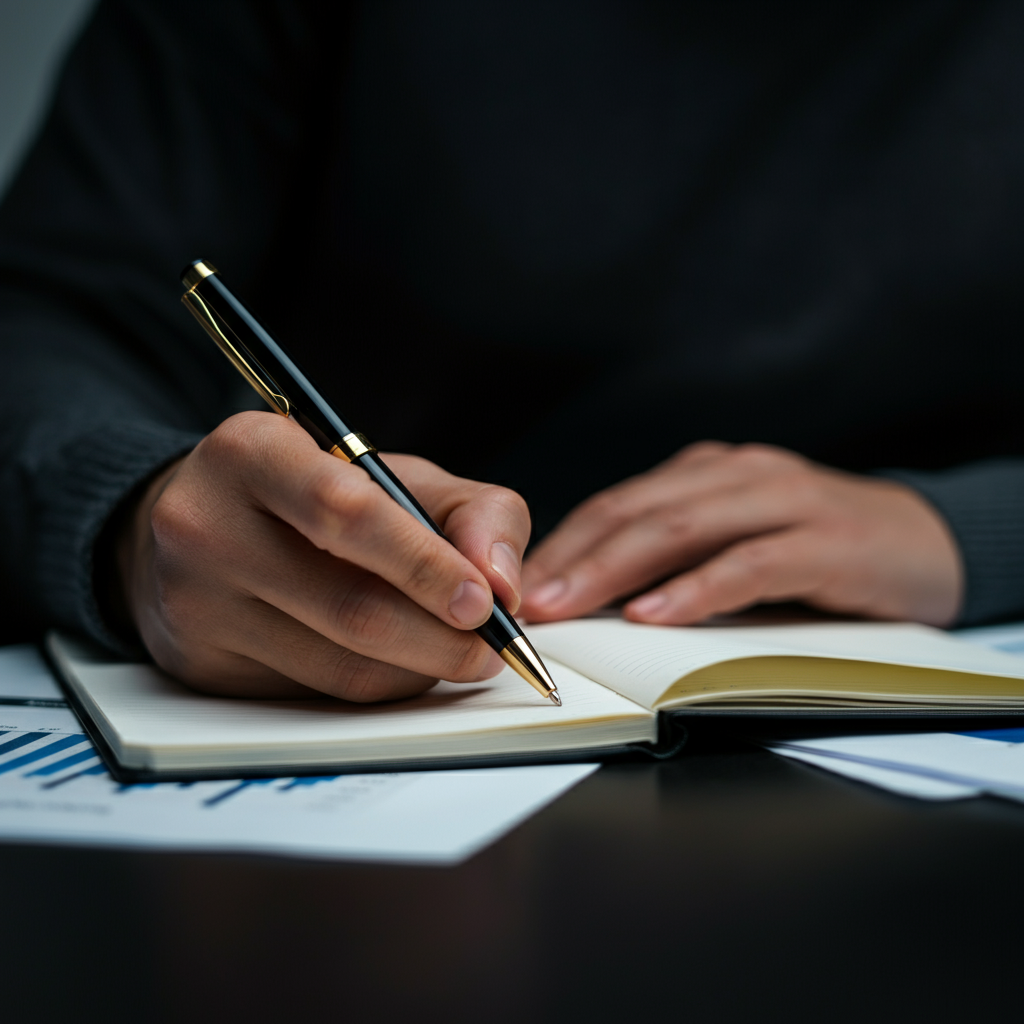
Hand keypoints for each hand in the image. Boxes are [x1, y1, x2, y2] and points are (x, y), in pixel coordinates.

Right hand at [115, 411, 529, 699]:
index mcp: (252, 452)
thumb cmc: (314, 493)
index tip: (484, 603)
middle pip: (350, 607)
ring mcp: (196, 604)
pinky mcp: (202, 666)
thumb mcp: (394, 473)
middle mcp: (206, 526)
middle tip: (491, 649)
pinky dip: (377, 687)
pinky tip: (393, 660)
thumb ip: (472, 512)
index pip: (346, 514)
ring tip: (449, 650)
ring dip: (418, 671)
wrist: (204, 523)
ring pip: (341, 667)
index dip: (425, 566)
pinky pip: (317, 696)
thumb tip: (503, 587)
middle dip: (442, 640)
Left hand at [520, 441, 962, 626]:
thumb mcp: (736, 542)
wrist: (924, 541)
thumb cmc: (814, 550)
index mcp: (705, 474)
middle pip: (635, 513)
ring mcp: (781, 501)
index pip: (616, 505)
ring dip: (614, 572)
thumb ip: (676, 559)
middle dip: (572, 559)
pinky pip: (748, 564)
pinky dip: (696, 590)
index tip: (518, 588)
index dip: (561, 546)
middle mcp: (735, 475)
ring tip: (568, 606)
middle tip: (525, 601)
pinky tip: (655, 615)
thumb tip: (597, 602)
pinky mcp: (824, 540)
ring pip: (679, 530)